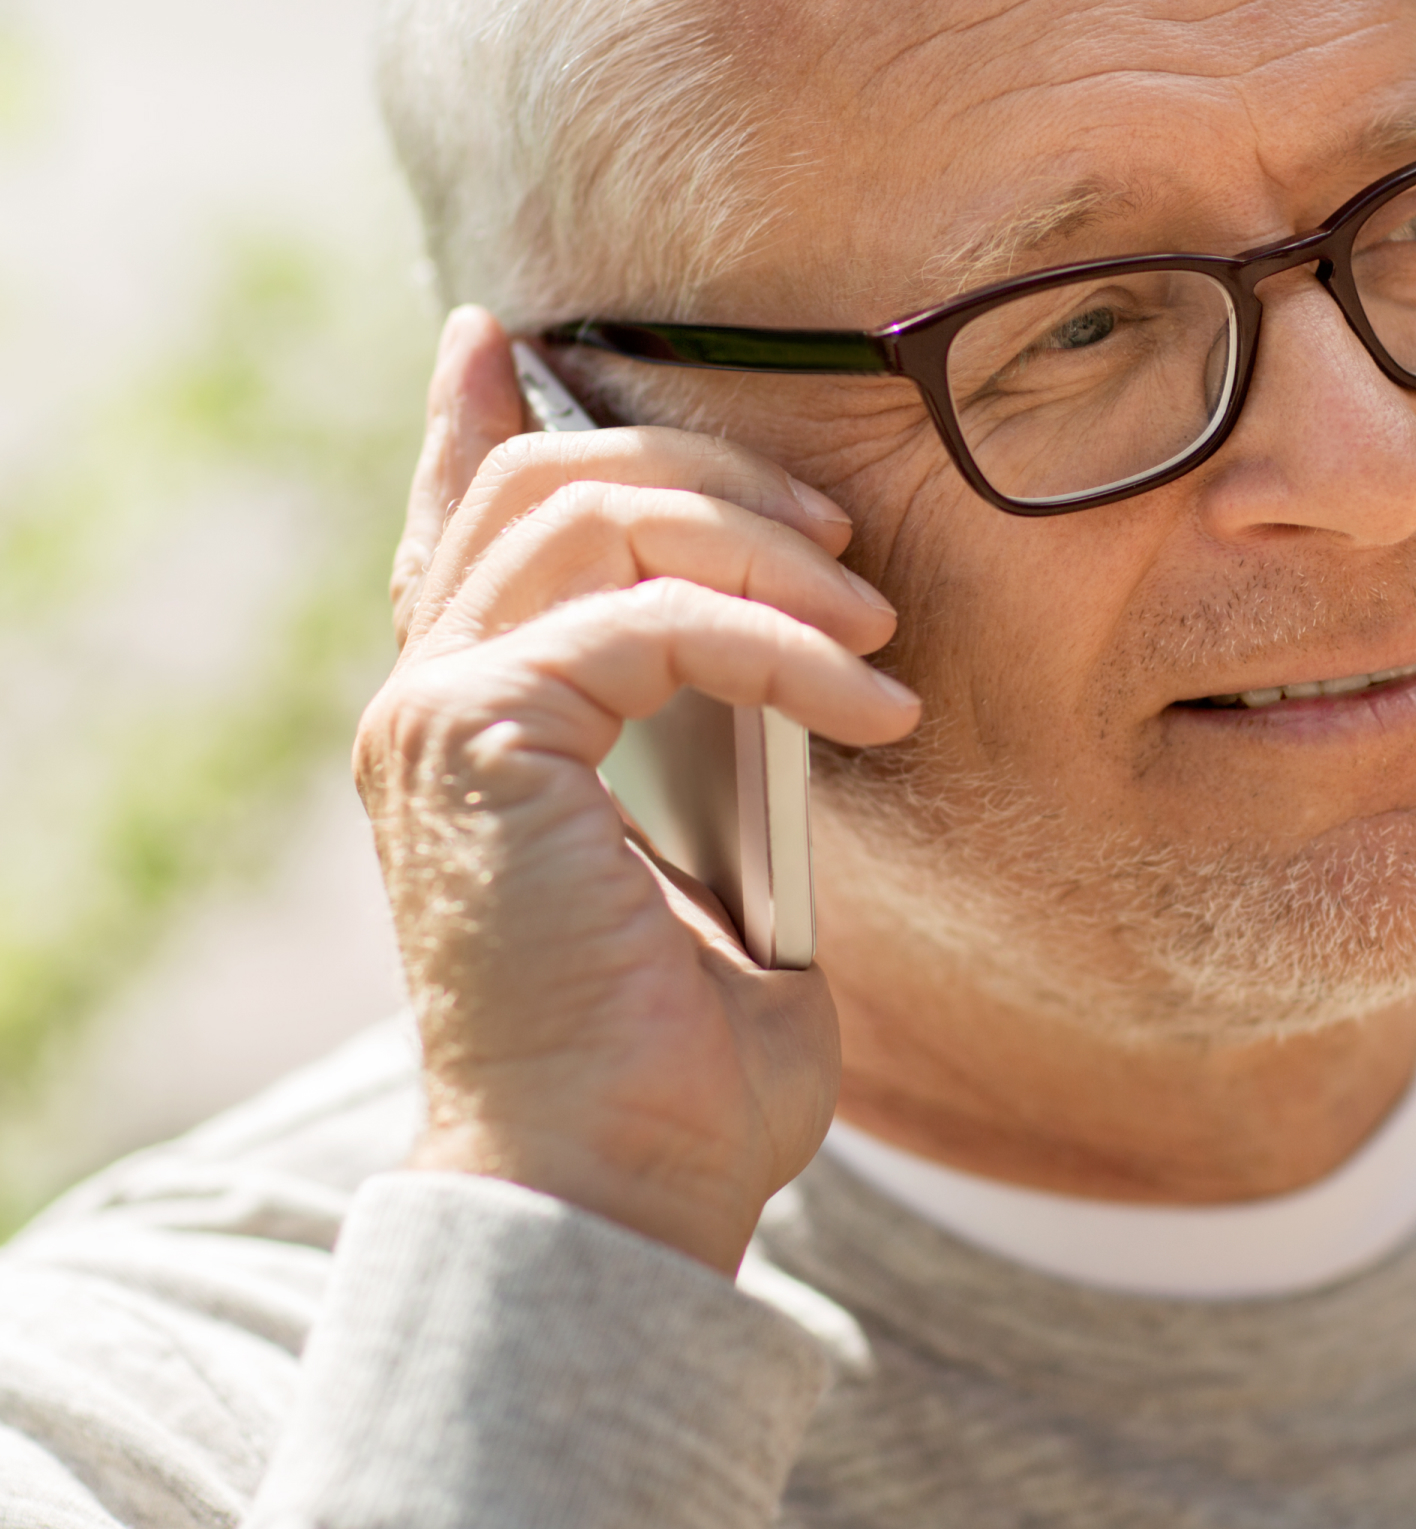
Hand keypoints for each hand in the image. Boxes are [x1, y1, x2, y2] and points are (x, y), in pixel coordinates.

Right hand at [355, 308, 919, 1272]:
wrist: (621, 1189)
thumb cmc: (678, 1059)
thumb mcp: (713, 868)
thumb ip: (718, 750)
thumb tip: (795, 670)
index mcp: (476, 720)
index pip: (461, 527)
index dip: (475, 418)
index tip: (508, 339)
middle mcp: (430, 698)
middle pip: (547, 483)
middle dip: (713, 478)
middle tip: (841, 546)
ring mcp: (438, 712)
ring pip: (590, 515)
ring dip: (757, 543)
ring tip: (870, 629)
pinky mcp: (479, 739)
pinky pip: (649, 621)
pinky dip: (782, 648)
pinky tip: (873, 711)